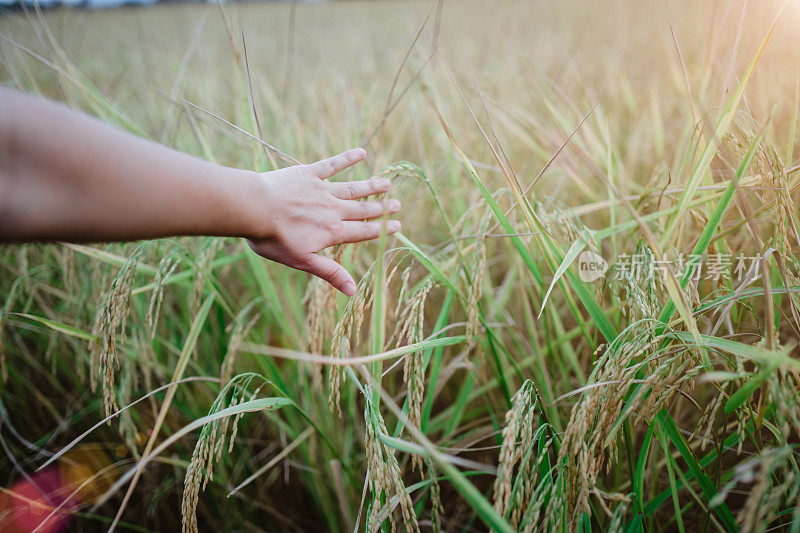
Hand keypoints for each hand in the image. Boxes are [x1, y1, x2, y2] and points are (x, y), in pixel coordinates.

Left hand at [247, 148, 400, 295]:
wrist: (254, 209)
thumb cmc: (274, 239)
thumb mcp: (303, 261)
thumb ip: (330, 273)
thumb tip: (353, 291)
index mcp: (332, 232)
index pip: (363, 231)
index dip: (381, 229)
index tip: (397, 225)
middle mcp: (333, 210)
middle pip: (362, 209)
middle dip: (381, 208)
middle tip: (398, 204)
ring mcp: (322, 189)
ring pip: (353, 188)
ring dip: (372, 186)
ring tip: (388, 183)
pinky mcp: (309, 173)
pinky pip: (332, 165)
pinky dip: (347, 158)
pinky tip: (361, 152)